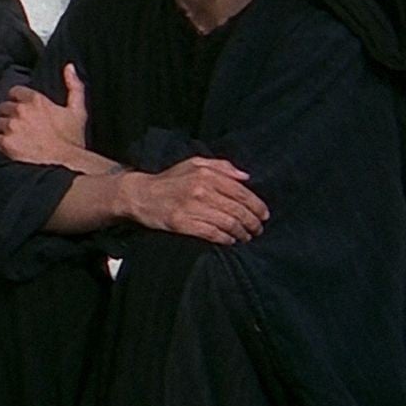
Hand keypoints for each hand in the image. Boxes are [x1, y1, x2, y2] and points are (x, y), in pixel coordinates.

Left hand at [0, 63, 88, 166]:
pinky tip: (4, 146)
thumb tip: (69, 67)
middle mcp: (21, 111)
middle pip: (3, 107)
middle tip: (17, 126)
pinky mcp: (5, 143)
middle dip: (8, 115)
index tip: (21, 109)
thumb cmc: (73, 141)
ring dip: (1, 129)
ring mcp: (11, 127)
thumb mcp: (78, 111)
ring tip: (12, 137)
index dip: (17, 100)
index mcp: (36, 100)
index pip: (14, 91)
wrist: (67, 166)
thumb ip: (74, 86)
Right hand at [119, 157, 268, 244]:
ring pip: (228, 224)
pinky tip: (230, 241)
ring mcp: (191, 207)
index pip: (241, 193)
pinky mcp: (183, 223)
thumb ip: (221, 166)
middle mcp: (200, 190)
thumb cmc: (170, 180)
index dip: (257, 206)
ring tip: (246, 237)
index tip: (264, 216)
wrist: (140, 195)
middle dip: (253, 223)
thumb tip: (246, 177)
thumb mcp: (194, 164)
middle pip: (237, 211)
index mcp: (206, 174)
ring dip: (242, 233)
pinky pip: (212, 234)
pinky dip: (225, 239)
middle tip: (258, 230)